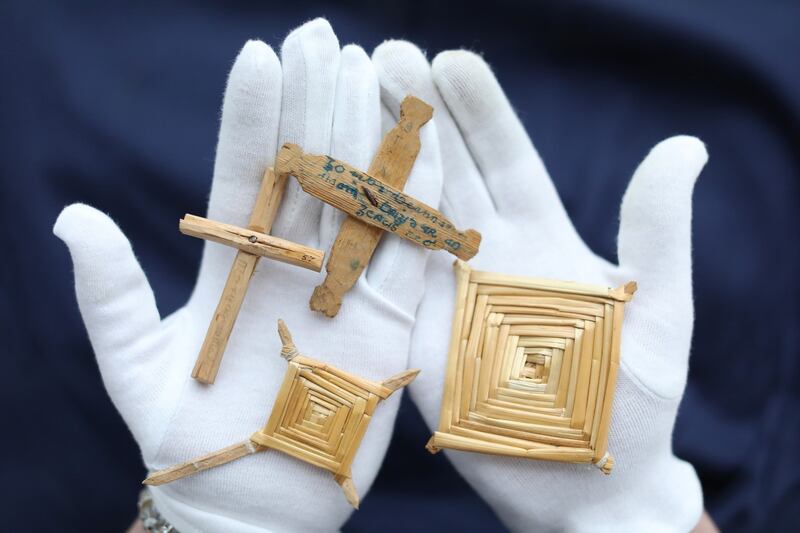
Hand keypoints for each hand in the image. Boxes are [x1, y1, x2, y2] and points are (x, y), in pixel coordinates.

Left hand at [53, 20, 441, 531]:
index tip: (260, 53)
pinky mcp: (390, 324)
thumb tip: (69, 217)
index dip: (252, 115)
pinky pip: (409, 255)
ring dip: (370, 135)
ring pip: (363, 200)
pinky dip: (419, 201)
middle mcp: (296, 267)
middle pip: (311, 171)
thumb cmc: (184, 436)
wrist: (249, 497)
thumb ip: (106, 291)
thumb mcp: (132, 363)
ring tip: (376, 67)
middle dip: (316, 102)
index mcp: (237, 264)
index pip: (247, 173)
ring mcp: (347, 290)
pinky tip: (426, 148)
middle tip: (324, 35)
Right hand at [373, 42, 706, 531]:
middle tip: (386, 57)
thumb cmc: (630, 405)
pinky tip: (331, 189)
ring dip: (379, 162)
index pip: (506, 158)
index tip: (452, 60)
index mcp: (540, 240)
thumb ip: (657, 230)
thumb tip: (685, 147)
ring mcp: (444, 296)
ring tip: (347, 102)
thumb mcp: (658, 311)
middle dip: (418, 116)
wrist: (585, 486)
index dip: (480, 110)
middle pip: (448, 173)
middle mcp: (484, 258)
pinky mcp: (415, 338)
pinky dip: (357, 234)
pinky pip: (383, 279)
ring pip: (406, 216)